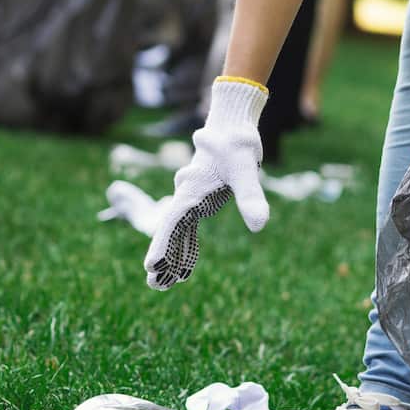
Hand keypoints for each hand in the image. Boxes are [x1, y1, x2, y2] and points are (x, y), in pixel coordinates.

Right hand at [144, 79, 270, 289]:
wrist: (233, 124)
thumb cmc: (237, 143)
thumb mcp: (246, 169)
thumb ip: (251, 197)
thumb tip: (259, 225)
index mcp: (192, 189)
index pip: (172, 222)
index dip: (161, 245)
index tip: (151, 265)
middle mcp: (186, 195)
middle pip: (170, 232)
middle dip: (162, 259)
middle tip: (154, 285)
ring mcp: (191, 199)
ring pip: (177, 233)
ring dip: (172, 258)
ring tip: (164, 285)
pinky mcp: (200, 200)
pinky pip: (188, 229)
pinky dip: (184, 248)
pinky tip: (184, 270)